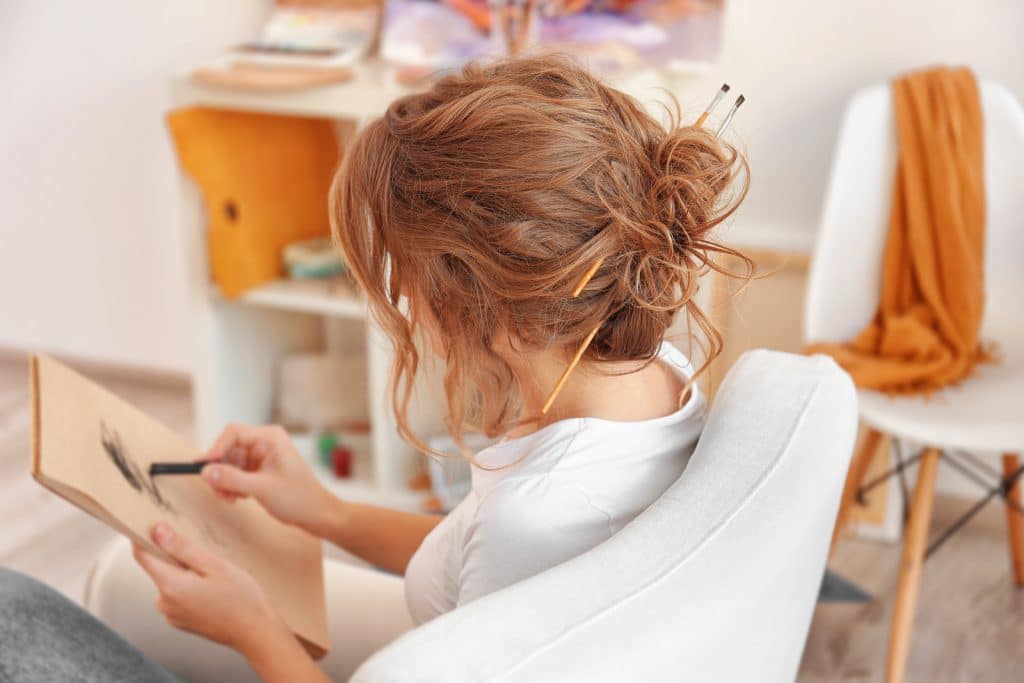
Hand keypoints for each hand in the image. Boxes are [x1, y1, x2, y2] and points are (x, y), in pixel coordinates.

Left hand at [133, 522, 289, 656]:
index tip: (154, 525)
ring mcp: (171, 614)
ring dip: (185, 573)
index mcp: (170, 586)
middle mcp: (164, 603)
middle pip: (158, 568)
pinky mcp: (180, 621)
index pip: (142, 555)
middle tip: (205, 556)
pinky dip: (190, 587)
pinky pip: (177, 595)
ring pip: (170, 581)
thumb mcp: (214, 565)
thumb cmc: (240, 598)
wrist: (254, 632)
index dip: (144, 537)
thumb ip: (182, 548)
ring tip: (214, 577)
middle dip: (176, 557)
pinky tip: (212, 590)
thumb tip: (157, 531)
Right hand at [200, 424, 331, 531]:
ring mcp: (261, 457)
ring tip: (229, 498)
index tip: (203, 468)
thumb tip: (204, 471)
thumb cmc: (297, 497)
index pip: (233, 433)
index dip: (215, 449)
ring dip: (224, 481)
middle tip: (216, 490)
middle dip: (219, 470)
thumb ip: (232, 479)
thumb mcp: (261, 488)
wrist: (315, 514)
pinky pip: (236, 473)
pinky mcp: (259, 470)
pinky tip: (237, 498)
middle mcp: (264, 443)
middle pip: (228, 449)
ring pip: (229, 463)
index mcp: (270, 438)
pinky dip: (232, 485)